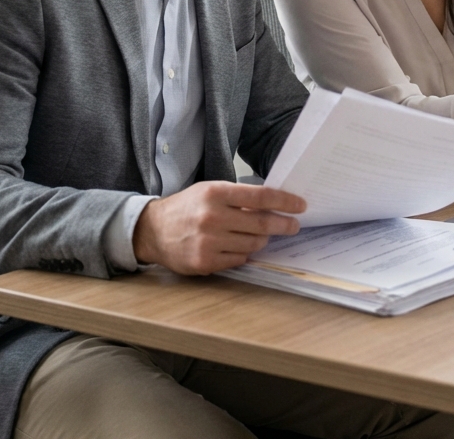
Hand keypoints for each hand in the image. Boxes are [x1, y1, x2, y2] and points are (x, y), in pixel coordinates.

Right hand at [132, 180, 305, 274]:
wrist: (153, 230)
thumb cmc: (187, 207)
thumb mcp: (210, 191)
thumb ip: (238, 197)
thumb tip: (273, 204)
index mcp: (215, 193)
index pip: (260, 197)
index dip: (284, 202)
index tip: (300, 205)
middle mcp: (212, 217)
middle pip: (261, 223)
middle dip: (283, 224)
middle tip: (294, 225)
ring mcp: (208, 242)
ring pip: (253, 244)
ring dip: (263, 240)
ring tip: (263, 235)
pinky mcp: (205, 262)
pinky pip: (239, 260)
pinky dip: (245, 254)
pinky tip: (241, 247)